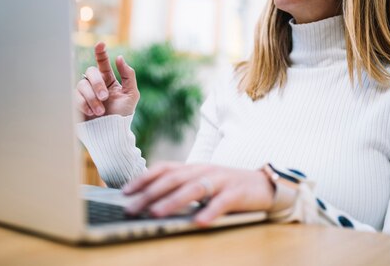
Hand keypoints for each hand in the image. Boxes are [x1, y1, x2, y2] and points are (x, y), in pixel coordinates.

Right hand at [75, 42, 139, 119]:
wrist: (112, 134)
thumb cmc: (123, 115)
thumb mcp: (131, 94)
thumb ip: (128, 75)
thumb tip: (119, 57)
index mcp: (108, 80)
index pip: (102, 63)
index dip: (100, 52)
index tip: (101, 43)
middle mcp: (95, 84)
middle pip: (90, 72)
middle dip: (97, 83)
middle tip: (105, 96)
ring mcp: (85, 94)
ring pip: (82, 85)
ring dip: (92, 97)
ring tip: (101, 111)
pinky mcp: (76, 103)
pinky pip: (75, 97)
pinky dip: (85, 104)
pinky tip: (92, 112)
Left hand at [122, 162, 274, 226]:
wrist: (264, 185)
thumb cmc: (228, 186)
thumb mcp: (203, 182)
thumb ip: (182, 186)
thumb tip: (150, 200)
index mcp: (194, 167)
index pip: (164, 168)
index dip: (143, 178)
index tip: (125, 192)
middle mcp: (204, 170)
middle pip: (174, 179)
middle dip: (150, 194)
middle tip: (132, 208)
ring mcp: (221, 180)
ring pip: (194, 188)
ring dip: (173, 201)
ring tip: (157, 214)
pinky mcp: (237, 193)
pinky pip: (222, 202)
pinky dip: (210, 212)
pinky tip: (199, 222)